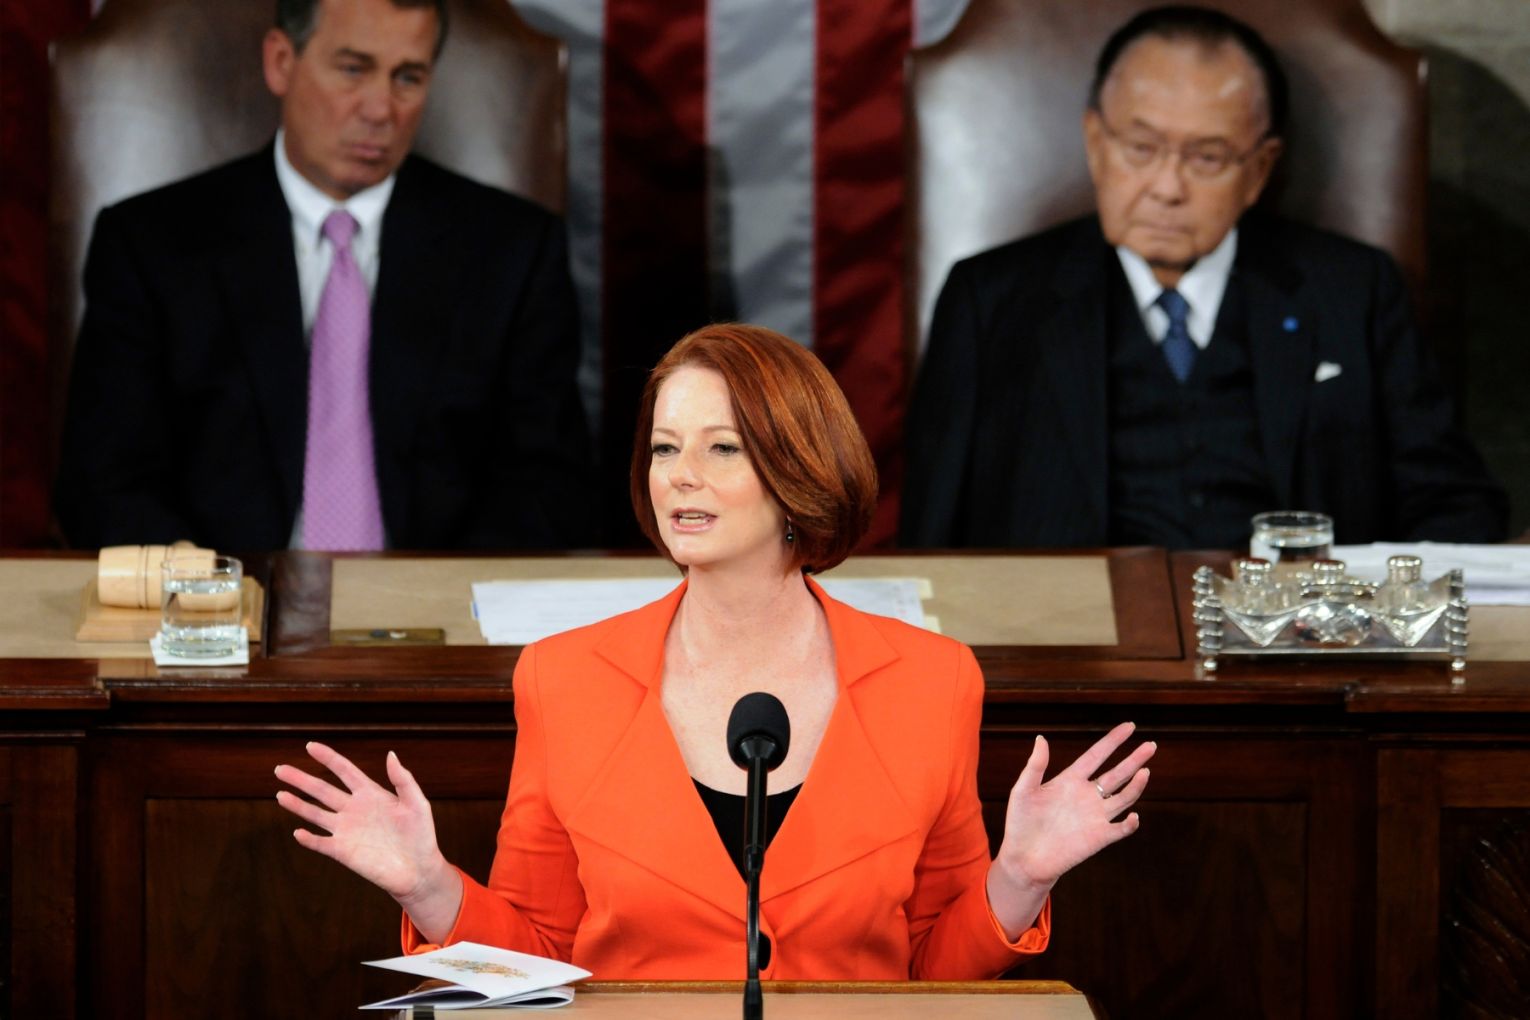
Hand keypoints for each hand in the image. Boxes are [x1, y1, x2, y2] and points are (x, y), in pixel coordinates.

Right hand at [275, 742, 460, 921]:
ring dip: (298, 805)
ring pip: (316, 814)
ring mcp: (346, 830)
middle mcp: (354, 809)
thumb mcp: (417, 803)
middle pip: (322, 790)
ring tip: (279, 794)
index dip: (328, 758)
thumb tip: (390, 754)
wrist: (419, 870)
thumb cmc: (421, 835)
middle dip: (301, 779)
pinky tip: (298, 832)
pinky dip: (309, 839)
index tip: (310, 746)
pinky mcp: (343, 852)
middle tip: (280, 768)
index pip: (344, 770)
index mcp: (371, 794)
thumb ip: (403, 780)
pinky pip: (321, 843)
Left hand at [986, 722, 1154, 934]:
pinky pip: (1120, 829)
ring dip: (1135, 785)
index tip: (1129, 726)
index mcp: (1070, 780)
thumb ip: (1035, 766)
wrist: (1024, 858)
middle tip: (1151, 745)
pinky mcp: (1099, 838)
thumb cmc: (1021, 823)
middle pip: (1116, 773)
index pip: (1096, 755)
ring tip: (1145, 771)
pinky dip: (1129, 823)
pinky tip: (1133, 815)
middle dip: (1134, 759)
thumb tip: (1041, 737)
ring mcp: (1095, 816)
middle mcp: (1087, 796)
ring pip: (1123, 797)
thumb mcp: (1024, 790)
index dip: (1113, 741)